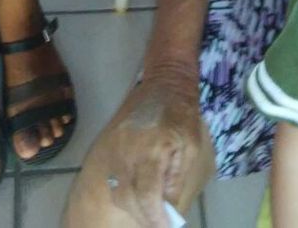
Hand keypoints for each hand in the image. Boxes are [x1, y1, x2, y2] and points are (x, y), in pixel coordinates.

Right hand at [64, 72, 213, 227]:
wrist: (164, 83)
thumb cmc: (182, 115)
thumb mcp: (191, 146)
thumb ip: (178, 178)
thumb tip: (168, 207)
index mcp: (150, 152)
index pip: (145, 195)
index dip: (153, 217)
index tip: (164, 227)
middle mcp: (126, 152)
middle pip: (126, 197)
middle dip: (142, 214)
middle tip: (158, 221)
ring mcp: (113, 148)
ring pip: (115, 191)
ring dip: (131, 206)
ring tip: (148, 209)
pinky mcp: (107, 145)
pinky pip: (110, 178)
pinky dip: (121, 192)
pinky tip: (135, 194)